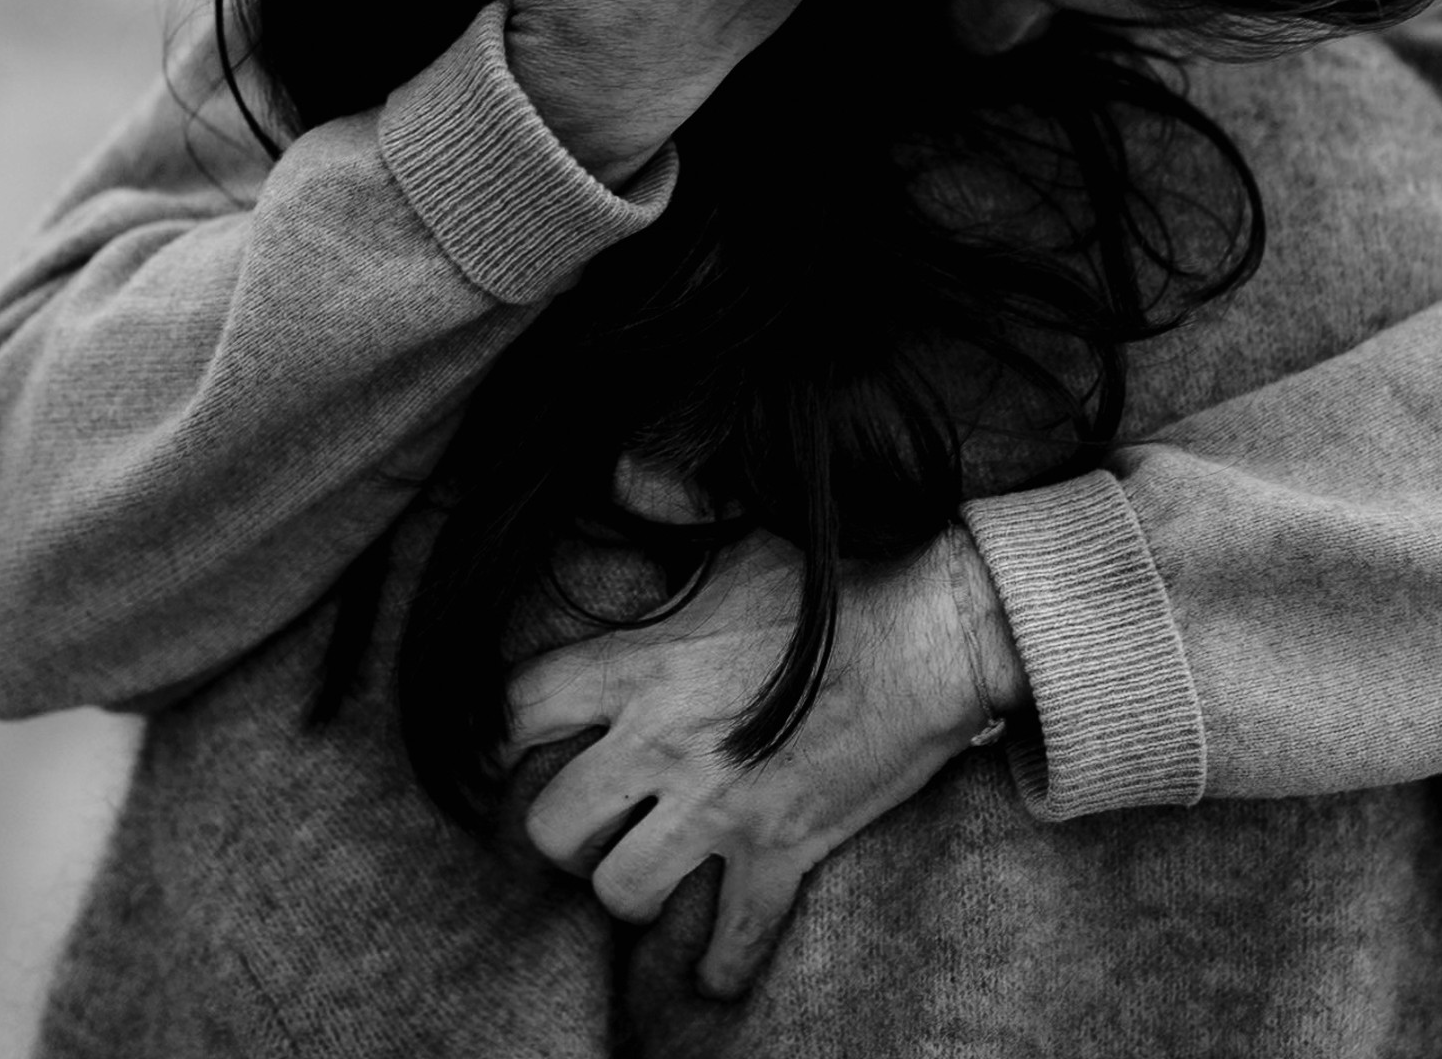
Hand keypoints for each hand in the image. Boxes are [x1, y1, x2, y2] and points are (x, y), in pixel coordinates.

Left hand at [504, 527, 1026, 998]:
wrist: (938, 627)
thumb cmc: (840, 573)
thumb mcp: (742, 526)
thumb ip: (669, 499)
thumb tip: (622, 468)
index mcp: (640, 662)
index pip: (517, 710)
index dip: (503, 734)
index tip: (518, 744)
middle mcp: (662, 741)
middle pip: (550, 826)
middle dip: (562, 832)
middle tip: (592, 819)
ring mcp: (719, 805)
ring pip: (620, 893)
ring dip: (629, 891)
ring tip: (648, 873)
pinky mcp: (780, 850)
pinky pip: (731, 941)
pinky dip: (722, 968)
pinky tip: (715, 973)